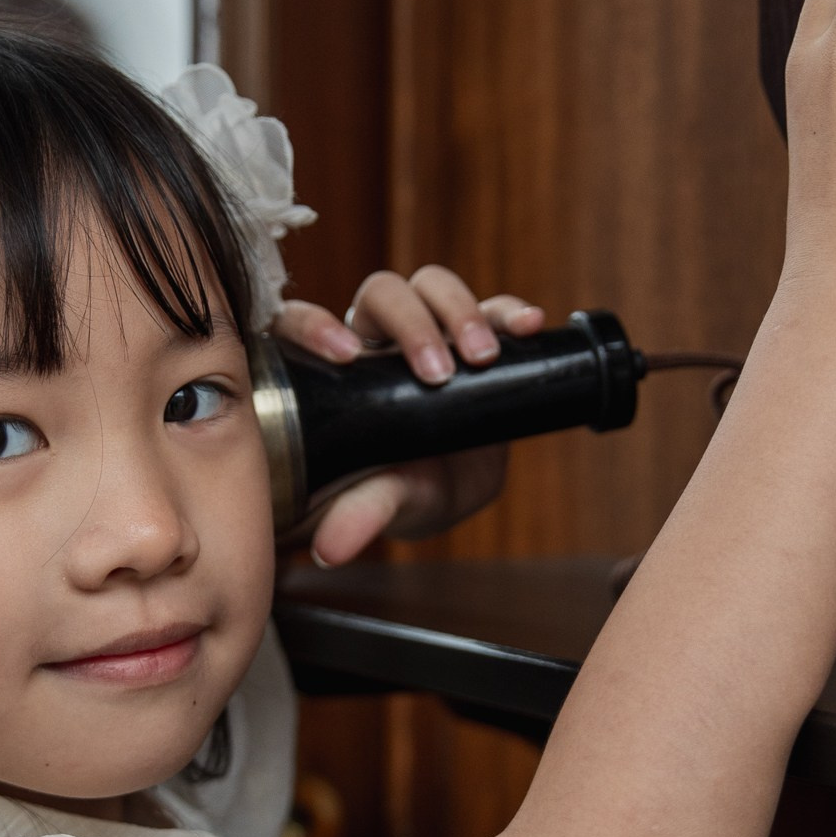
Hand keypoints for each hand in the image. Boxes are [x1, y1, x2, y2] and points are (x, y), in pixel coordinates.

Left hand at [271, 266, 546, 566]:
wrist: (447, 490)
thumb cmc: (398, 488)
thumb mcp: (381, 501)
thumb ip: (357, 516)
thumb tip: (332, 550)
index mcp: (335, 369)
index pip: (309, 322)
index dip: (318, 325)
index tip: (344, 355)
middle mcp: (377, 338)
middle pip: (383, 293)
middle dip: (412, 323)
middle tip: (438, 372)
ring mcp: (429, 329)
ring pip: (433, 286)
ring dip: (460, 311)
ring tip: (483, 356)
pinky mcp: (477, 334)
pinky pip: (493, 306)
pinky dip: (509, 311)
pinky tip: (526, 325)